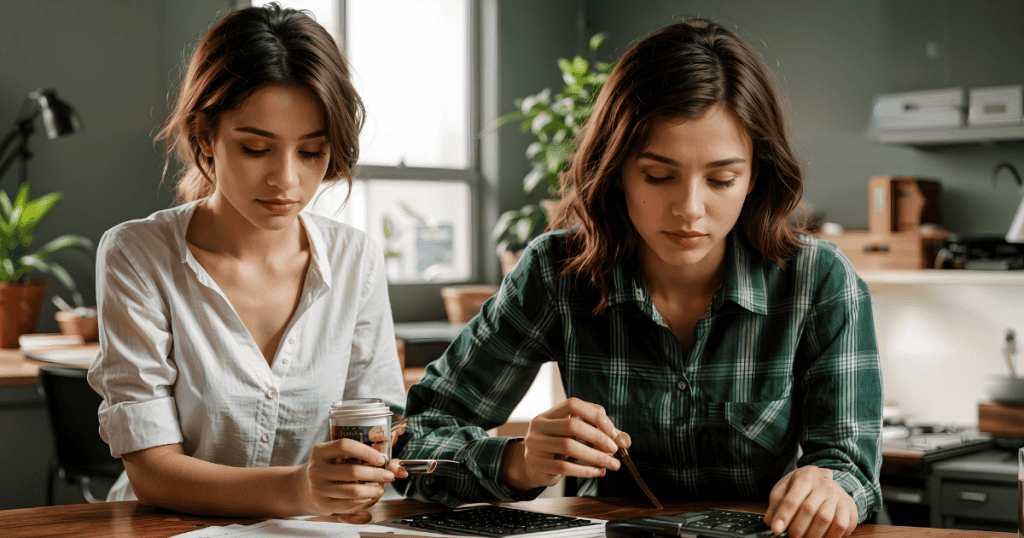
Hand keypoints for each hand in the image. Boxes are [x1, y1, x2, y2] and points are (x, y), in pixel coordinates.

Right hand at [296, 438, 408, 519]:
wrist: (304, 487)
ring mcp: (318, 488)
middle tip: (389, 475)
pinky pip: (349, 505)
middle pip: (352, 471)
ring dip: (373, 490)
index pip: (345, 446)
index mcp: (320, 451)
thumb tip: (395, 436)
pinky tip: (370, 497)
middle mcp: (316, 469)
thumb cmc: (328, 467)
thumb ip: (366, 448)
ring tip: (381, 487)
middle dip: (376, 474)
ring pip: (353, 491)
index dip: (366, 451)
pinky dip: (364, 502)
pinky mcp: (323, 504)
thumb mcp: (338, 455)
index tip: (381, 458)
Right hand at [502, 397, 630, 490]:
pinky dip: (586, 470)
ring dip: (596, 456)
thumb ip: (601, 434)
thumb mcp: (577, 437)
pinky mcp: (538, 465)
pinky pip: (565, 468)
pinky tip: (599, 472)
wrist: (533, 468)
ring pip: (569, 447)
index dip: (595, 415)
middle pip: (572, 425)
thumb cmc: (559, 448)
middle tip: (614, 449)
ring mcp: (535, 445)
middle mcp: (539, 426)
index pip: (573, 405)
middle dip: (598, 437)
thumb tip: (625, 440)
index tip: (612, 432)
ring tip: (612, 464)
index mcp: (549, 414)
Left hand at [764, 466, 857, 537]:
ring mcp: (839, 496)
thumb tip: (770, 522)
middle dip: (798, 529)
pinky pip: (843, 525)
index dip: (783, 516)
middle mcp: (824, 485)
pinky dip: (832, 536)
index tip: (776, 530)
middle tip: (792, 537)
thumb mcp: (785, 488)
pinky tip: (823, 537)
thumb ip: (776, 504)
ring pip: (827, 519)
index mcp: (805, 478)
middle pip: (809, 510)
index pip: (792, 499)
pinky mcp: (849, 507)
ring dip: (814, 535)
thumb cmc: (801, 486)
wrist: (825, 479)